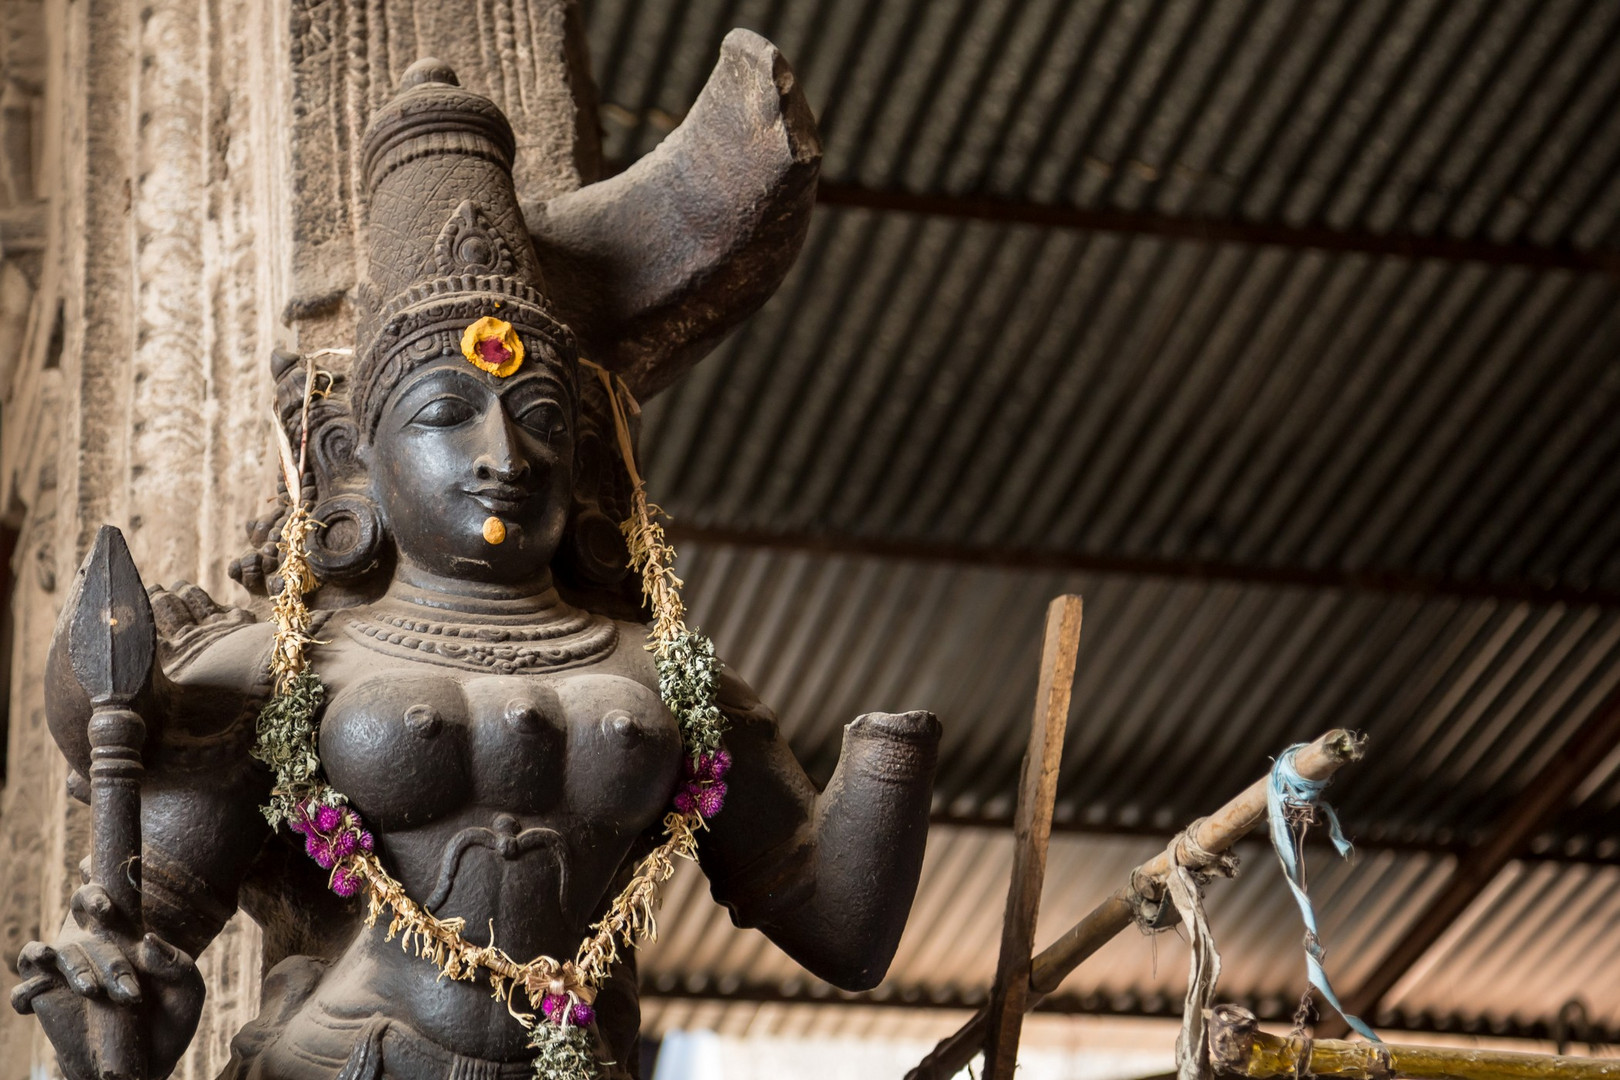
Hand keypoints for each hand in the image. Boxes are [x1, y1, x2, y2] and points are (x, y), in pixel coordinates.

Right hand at [11, 884, 203, 1079]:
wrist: (148, 1062)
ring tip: (87, 985)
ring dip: (61, 956)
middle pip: (79, 905)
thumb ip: (175, 965)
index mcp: (127, 933)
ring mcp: (66, 973)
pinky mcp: (47, 1002)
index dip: (104, 876)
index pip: (112, 892)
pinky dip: (26, 990)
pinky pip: (22, 991)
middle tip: (106, 912)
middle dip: (90, 900)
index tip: (119, 882)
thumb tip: (147, 939)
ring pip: (47, 949)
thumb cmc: (171, 1019)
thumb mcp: (186, 992)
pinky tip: (41, 992)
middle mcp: (92, 944)